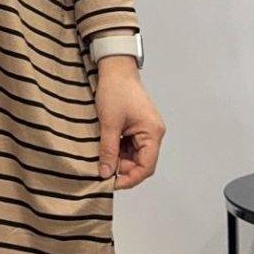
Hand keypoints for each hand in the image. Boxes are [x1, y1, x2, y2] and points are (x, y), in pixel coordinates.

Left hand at [94, 58, 164, 189]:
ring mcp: (145, 130)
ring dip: (118, 160)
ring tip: (101, 156)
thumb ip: (109, 150)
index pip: (146, 167)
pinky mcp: (136, 127)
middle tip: (102, 169)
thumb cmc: (116, 91)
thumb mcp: (109, 123)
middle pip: (140, 163)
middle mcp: (152, 134)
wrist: (115, 69)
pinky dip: (117, 150)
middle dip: (121, 169)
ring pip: (133, 156)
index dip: (129, 178)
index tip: (111, 184)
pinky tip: (105, 148)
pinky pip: (128, 146)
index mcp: (152, 133)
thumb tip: (106, 173)